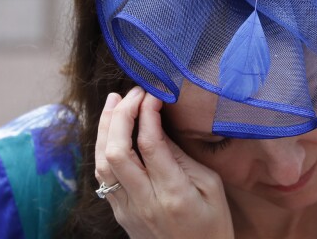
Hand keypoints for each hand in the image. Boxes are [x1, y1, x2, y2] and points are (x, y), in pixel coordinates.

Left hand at [95, 87, 234, 238]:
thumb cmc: (213, 224)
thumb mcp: (210, 186)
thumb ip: (182, 157)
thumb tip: (158, 126)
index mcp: (174, 194)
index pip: (150, 144)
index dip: (148, 112)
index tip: (154, 92)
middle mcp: (145, 202)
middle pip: (117, 151)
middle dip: (120, 114)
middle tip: (133, 92)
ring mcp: (128, 210)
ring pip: (102, 163)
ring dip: (105, 128)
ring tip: (115, 102)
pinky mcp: (120, 214)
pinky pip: (104, 177)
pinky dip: (103, 148)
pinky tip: (111, 131)